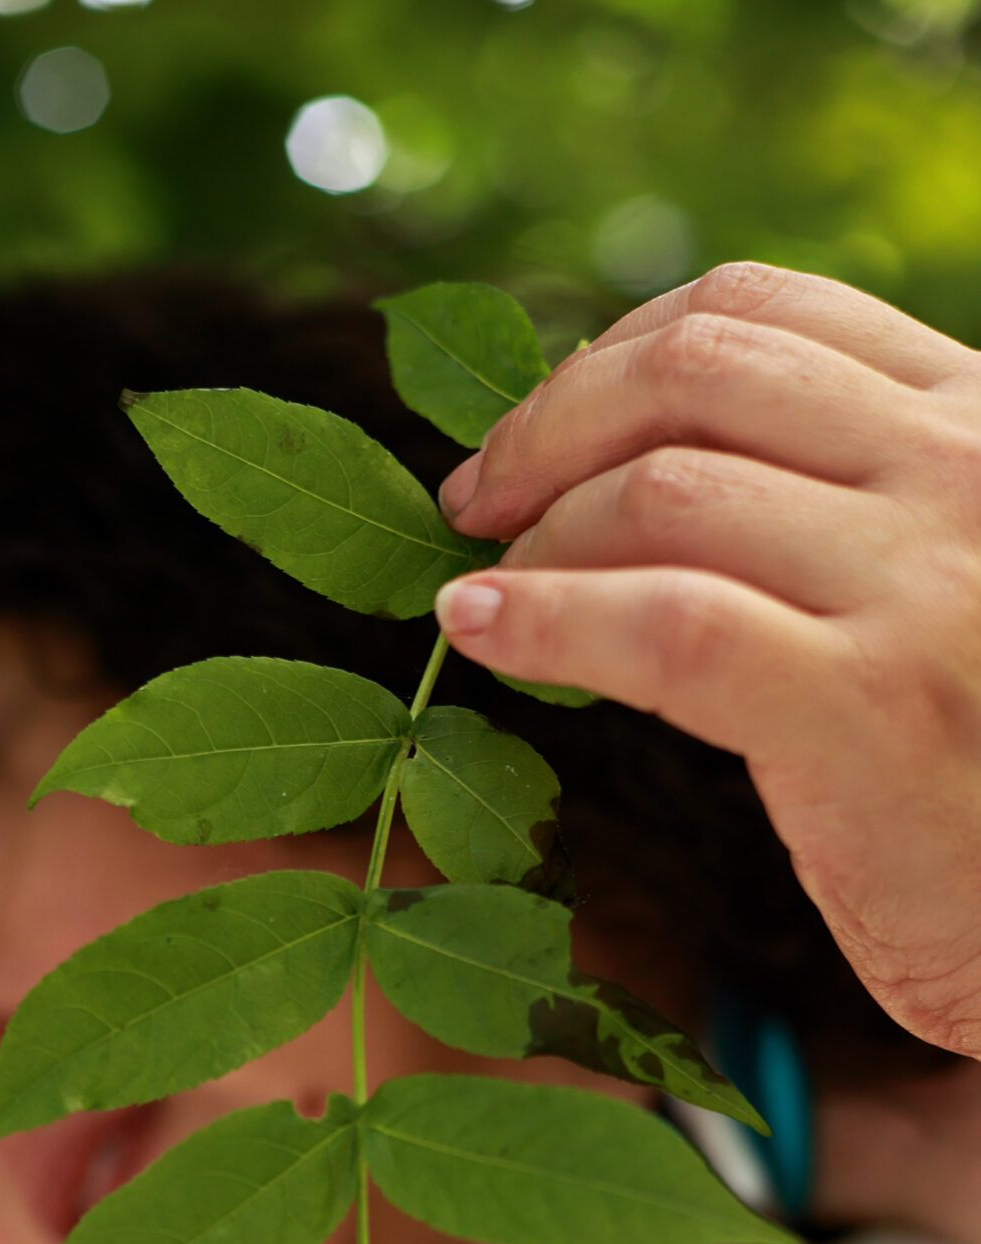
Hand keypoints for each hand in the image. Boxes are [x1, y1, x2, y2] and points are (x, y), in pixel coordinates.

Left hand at [434, 262, 980, 1057]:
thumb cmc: (979, 770)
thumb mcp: (936, 583)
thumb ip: (828, 506)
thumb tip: (612, 466)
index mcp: (974, 418)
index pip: (757, 313)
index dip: (605, 359)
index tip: (531, 435)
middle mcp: (958, 471)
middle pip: (693, 375)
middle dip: (545, 429)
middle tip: (474, 505)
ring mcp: (920, 584)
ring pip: (663, 493)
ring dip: (538, 539)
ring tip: (488, 596)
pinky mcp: (870, 706)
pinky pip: (666, 625)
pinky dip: (548, 619)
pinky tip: (481, 631)